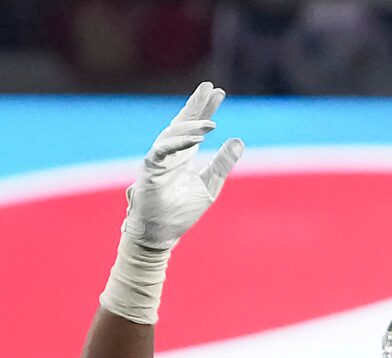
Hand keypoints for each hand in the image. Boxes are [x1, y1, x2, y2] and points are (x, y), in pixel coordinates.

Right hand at [125, 82, 242, 251]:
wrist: (161, 232)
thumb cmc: (181, 210)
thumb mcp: (210, 184)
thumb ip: (223, 163)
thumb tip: (238, 140)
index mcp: (183, 155)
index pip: (194, 126)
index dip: (204, 109)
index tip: (217, 92)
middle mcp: (169, 152)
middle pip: (182, 122)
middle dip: (196, 105)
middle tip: (210, 88)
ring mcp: (158, 159)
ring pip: (173, 134)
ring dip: (191, 126)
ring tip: (211, 122)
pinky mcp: (149, 169)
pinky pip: (162, 151)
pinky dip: (178, 143)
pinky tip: (195, 138)